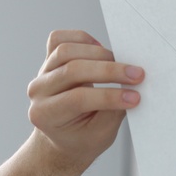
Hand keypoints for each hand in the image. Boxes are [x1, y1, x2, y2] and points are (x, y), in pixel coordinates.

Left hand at [26, 30, 143, 174]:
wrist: (65, 134)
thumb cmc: (83, 136)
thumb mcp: (101, 134)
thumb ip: (114, 110)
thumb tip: (133, 86)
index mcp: (44, 115)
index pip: (77, 99)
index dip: (109, 96)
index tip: (134, 97)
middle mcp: (38, 92)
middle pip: (73, 70)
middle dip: (109, 71)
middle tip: (136, 76)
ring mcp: (41, 72)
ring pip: (66, 50)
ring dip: (99, 54)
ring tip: (119, 64)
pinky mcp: (48, 58)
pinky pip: (59, 38)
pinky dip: (82, 39)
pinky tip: (99, 50)